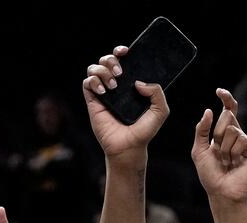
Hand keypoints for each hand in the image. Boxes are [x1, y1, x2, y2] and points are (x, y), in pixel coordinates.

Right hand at [83, 46, 169, 160]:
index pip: (122, 60)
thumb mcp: (160, 111)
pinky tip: (103, 91)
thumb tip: (138, 82)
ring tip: (113, 86)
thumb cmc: (143, 131)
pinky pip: (87, 83)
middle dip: (111, 59)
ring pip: (94, 68)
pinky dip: (94, 82)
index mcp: (129, 84)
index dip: (121, 51)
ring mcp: (103, 93)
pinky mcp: (93, 101)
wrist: (129, 147)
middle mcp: (115, 86)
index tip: (126, 51)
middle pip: (106, 60)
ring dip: (102, 71)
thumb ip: (157, 93)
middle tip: (120, 72)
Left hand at [192, 89, 246, 203]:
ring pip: (232, 129)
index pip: (228, 111)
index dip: (226, 99)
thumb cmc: (210, 175)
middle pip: (227, 117)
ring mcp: (246, 141)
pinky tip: (235, 163)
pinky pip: (241, 139)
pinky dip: (234, 152)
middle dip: (217, 134)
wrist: (221, 192)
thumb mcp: (198, 150)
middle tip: (218, 153)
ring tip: (227, 161)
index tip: (219, 91)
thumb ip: (201, 130)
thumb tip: (209, 110)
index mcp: (224, 133)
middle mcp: (236, 134)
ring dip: (224, 147)